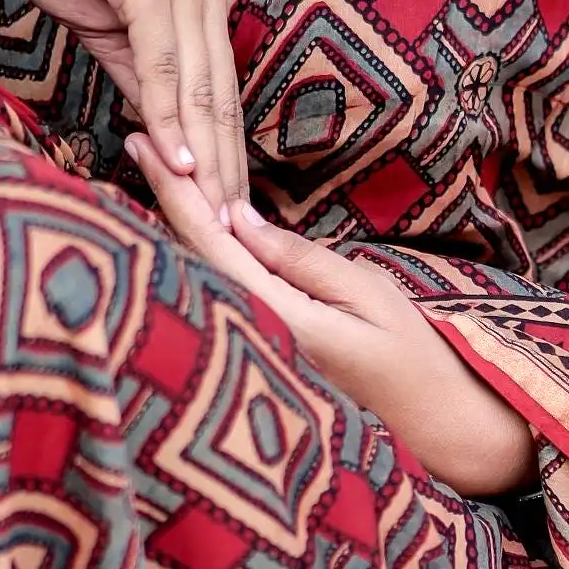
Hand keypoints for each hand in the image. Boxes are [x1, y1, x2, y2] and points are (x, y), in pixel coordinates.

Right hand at [0, 0, 247, 220]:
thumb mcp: (105, 24)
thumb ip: (139, 73)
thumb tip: (162, 131)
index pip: (219, 91)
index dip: (224, 154)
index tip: (226, 210)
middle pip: (221, 97)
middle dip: (226, 170)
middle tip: (231, 234)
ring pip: (201, 86)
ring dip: (206, 158)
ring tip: (212, 215)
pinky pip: (165, 60)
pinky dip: (171, 114)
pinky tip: (176, 161)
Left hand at [123, 141, 535, 497]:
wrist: (432, 427)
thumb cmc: (410, 357)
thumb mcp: (367, 293)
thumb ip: (299, 260)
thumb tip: (236, 219)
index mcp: (277, 318)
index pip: (209, 243)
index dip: (174, 191)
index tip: (145, 144)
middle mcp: (251, 338)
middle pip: (188, 259)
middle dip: (161, 199)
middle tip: (136, 141)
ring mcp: (250, 352)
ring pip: (196, 278)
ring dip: (172, 227)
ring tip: (149, 174)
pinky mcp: (257, 357)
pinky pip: (215, 297)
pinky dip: (196, 259)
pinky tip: (183, 233)